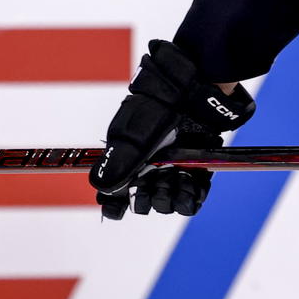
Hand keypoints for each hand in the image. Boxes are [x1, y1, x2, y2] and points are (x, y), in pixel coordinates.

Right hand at [90, 39, 253, 219]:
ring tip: (172, 182)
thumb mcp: (134, 132)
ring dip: (169, 198)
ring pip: (167, 200)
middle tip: (152, 183)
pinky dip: (191, 197)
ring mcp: (172, 167)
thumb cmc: (159, 107)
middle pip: (143, 199)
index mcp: (127, 157)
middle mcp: (149, 166)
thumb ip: (118, 161)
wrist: (194, 90)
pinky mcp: (197, 166)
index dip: (115, 204)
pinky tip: (189, 190)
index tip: (118, 209)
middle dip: (146, 198)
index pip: (115, 192)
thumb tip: (101, 186)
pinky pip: (193, 194)